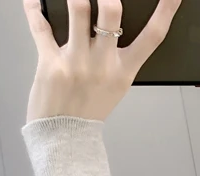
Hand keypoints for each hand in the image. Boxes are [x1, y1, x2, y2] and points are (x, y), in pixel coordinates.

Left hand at [23, 0, 181, 123]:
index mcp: (123, 71)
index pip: (152, 37)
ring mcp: (76, 62)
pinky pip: (40, 25)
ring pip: (78, 9)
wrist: (65, 137)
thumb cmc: (88, 110)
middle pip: (112, 14)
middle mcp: (102, 64)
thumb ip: (117, 57)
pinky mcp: (50, 62)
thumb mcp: (114, 86)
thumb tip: (110, 23)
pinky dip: (34, 8)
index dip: (165, 11)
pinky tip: (34, 1)